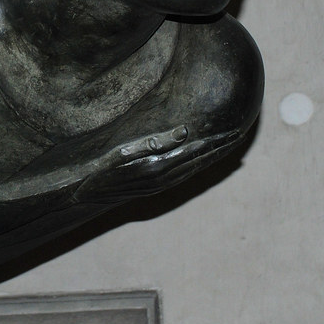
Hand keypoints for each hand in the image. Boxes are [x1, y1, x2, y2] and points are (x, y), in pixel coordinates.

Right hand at [78, 124, 241, 199]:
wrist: (84, 193)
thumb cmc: (100, 168)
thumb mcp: (126, 150)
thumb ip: (156, 141)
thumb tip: (187, 131)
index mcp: (159, 166)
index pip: (197, 150)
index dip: (217, 141)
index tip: (236, 131)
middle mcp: (163, 179)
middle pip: (201, 161)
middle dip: (221, 149)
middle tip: (240, 136)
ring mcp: (159, 185)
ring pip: (194, 169)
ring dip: (212, 158)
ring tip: (226, 146)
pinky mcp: (154, 186)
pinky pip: (184, 175)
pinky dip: (198, 165)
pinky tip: (200, 160)